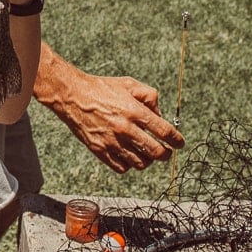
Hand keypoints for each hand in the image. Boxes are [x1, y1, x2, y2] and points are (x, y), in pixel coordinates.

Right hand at [37, 50, 184, 172]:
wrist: (72, 95)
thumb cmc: (101, 88)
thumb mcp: (129, 84)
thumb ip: (149, 96)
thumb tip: (160, 115)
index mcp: (134, 111)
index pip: (164, 132)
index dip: (176, 140)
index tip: (180, 144)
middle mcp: (125, 128)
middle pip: (156, 152)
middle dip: (165, 154)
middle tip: (165, 152)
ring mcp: (112, 142)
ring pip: (140, 163)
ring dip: (147, 160)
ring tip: (145, 152)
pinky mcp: (100, 150)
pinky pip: (122, 168)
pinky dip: (129, 165)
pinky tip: (128, 155)